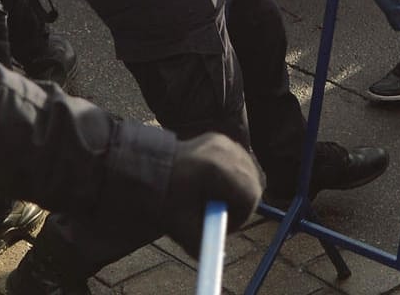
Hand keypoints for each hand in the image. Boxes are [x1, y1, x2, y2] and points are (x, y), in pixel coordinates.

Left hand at [159, 132, 262, 248]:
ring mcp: (222, 141)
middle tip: (222, 215)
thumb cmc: (162, 197)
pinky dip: (231, 176)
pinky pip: (238, 163)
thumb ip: (202, 243)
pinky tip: (211, 183)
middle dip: (241, 203)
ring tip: (212, 197)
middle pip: (253, 182)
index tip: (225, 225)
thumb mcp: (181, 226)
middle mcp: (223, 150)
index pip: (250, 195)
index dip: (241, 216)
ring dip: (237, 189)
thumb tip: (217, 259)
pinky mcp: (220, 139)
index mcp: (214, 168)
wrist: (146, 167)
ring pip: (248, 173)